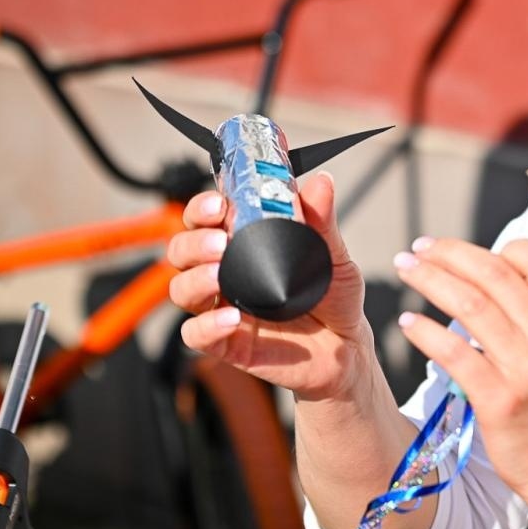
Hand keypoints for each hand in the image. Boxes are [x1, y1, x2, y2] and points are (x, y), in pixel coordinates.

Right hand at [166, 171, 372, 401]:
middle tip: (220, 241)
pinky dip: (206, 326)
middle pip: (182, 249)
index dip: (203, 206)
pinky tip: (231, 318)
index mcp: (244, 242)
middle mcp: (226, 271)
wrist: (346, 346)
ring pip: (181, 289)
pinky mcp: (226, 342)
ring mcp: (223, 306)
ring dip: (194, 278)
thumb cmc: (333, 295)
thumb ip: (322, 221)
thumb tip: (321, 183)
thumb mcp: (333, 255)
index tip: (219, 203)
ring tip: (219, 275)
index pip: (207, 217)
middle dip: (193, 240)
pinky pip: (196, 335)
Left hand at [391, 237, 527, 507]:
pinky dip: (426, 333)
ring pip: (471, 305)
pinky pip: (455, 354)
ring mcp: (527, 368)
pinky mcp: (500, 400)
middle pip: (495, 273)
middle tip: (419, 248)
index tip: (467, 253)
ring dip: (431, 280)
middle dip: (450, 254)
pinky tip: (408, 324)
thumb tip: (501, 273)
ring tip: (407, 270)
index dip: (500, 247)